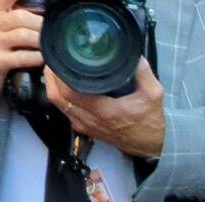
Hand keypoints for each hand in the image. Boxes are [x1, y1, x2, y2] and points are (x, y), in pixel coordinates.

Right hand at [0, 0, 42, 112]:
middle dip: (42, 25)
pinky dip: (39, 58)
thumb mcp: (0, 28)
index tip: (46, 3)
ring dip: (43, 42)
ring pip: (25, 35)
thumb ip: (17, 17)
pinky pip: (25, 56)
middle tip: (55, 34)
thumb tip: (47, 12)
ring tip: (51, 47)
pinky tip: (44, 60)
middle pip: (22, 16)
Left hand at [46, 59, 164, 158]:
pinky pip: (63, 109)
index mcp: (105, 111)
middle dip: (51, 76)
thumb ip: (143, 73)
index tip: (60, 57)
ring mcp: (84, 125)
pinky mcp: (83, 128)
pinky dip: (60, 95)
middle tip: (54, 59)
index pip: (70, 92)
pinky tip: (64, 85)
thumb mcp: (154, 94)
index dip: (59, 74)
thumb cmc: (151, 121)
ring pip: (57, 103)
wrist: (150, 146)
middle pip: (56, 96)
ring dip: (52, 85)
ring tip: (57, 69)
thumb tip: (132, 52)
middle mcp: (90, 119)